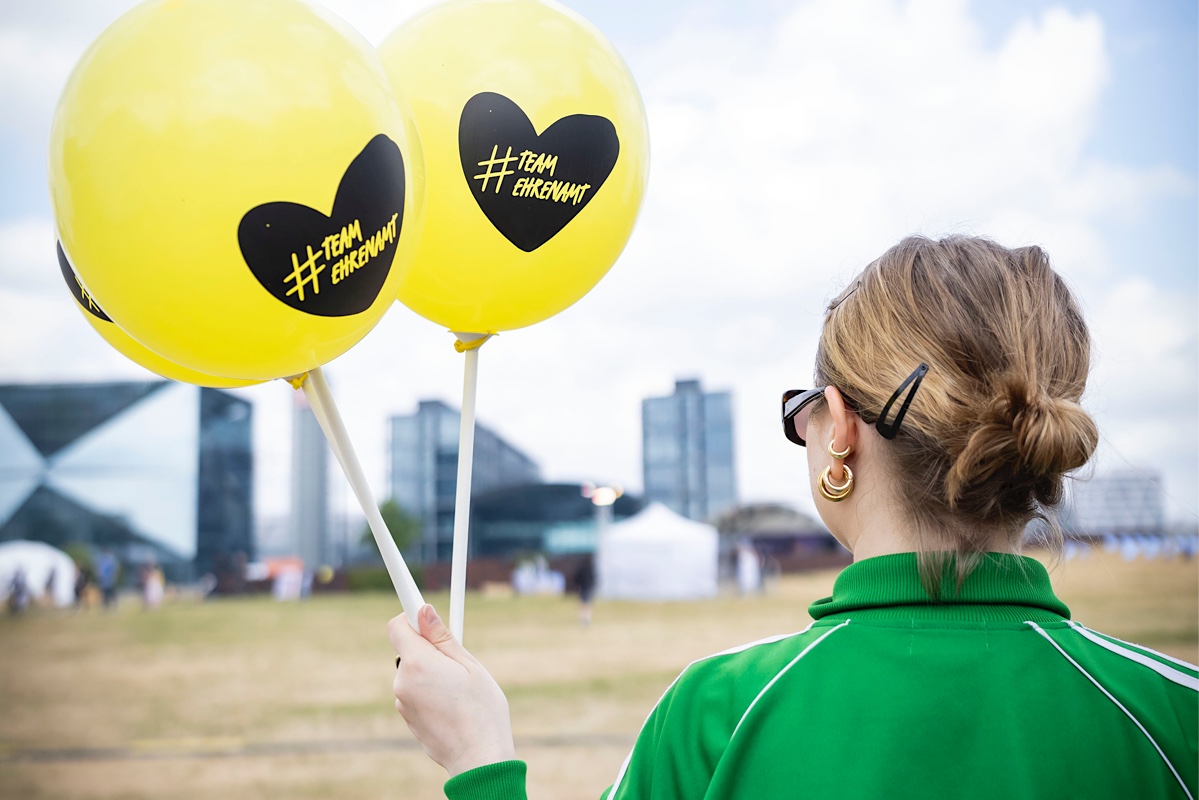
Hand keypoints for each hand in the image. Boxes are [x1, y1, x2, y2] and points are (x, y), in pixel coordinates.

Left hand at [388, 604, 515, 776]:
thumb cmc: (482, 711)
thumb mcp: (470, 666)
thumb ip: (443, 637)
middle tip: (457, 660)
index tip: (424, 613)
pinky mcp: (407, 719)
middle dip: (428, 648)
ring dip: (430, 672)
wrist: (478, 759)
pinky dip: (429, 692)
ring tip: (458, 689)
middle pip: (408, 649)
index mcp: (417, 664)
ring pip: (413, 672)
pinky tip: (452, 705)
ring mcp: (402, 703)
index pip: (397, 625)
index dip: (411, 616)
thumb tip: (422, 610)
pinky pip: (415, 693)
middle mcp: (402, 682)